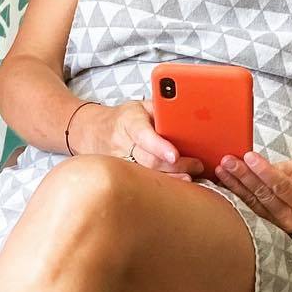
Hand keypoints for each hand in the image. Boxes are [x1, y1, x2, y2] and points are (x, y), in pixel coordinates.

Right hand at [82, 99, 203, 177]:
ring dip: (171, 179)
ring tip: (190, 177)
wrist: (94, 131)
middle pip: (149, 161)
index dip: (159, 147)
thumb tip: (188, 113)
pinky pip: (143, 183)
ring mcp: (119, 162)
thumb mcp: (141, 106)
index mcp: (129, 122)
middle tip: (197, 166)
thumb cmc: (125, 118)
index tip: (175, 155)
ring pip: (146, 176)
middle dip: (176, 166)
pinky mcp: (121, 176)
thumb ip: (161, 109)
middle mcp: (122, 143)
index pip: (144, 135)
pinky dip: (161, 185)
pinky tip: (176, 185)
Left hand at [214, 152, 291, 232]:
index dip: (264, 171)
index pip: (281, 185)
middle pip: (263, 195)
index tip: (248, 157)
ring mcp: (278, 226)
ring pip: (253, 203)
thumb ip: (282, 168)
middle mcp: (291, 217)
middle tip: (228, 161)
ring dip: (235, 185)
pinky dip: (237, 195)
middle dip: (244, 176)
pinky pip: (251, 209)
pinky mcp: (269, 228)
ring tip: (221, 170)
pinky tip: (225, 184)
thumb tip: (256, 165)